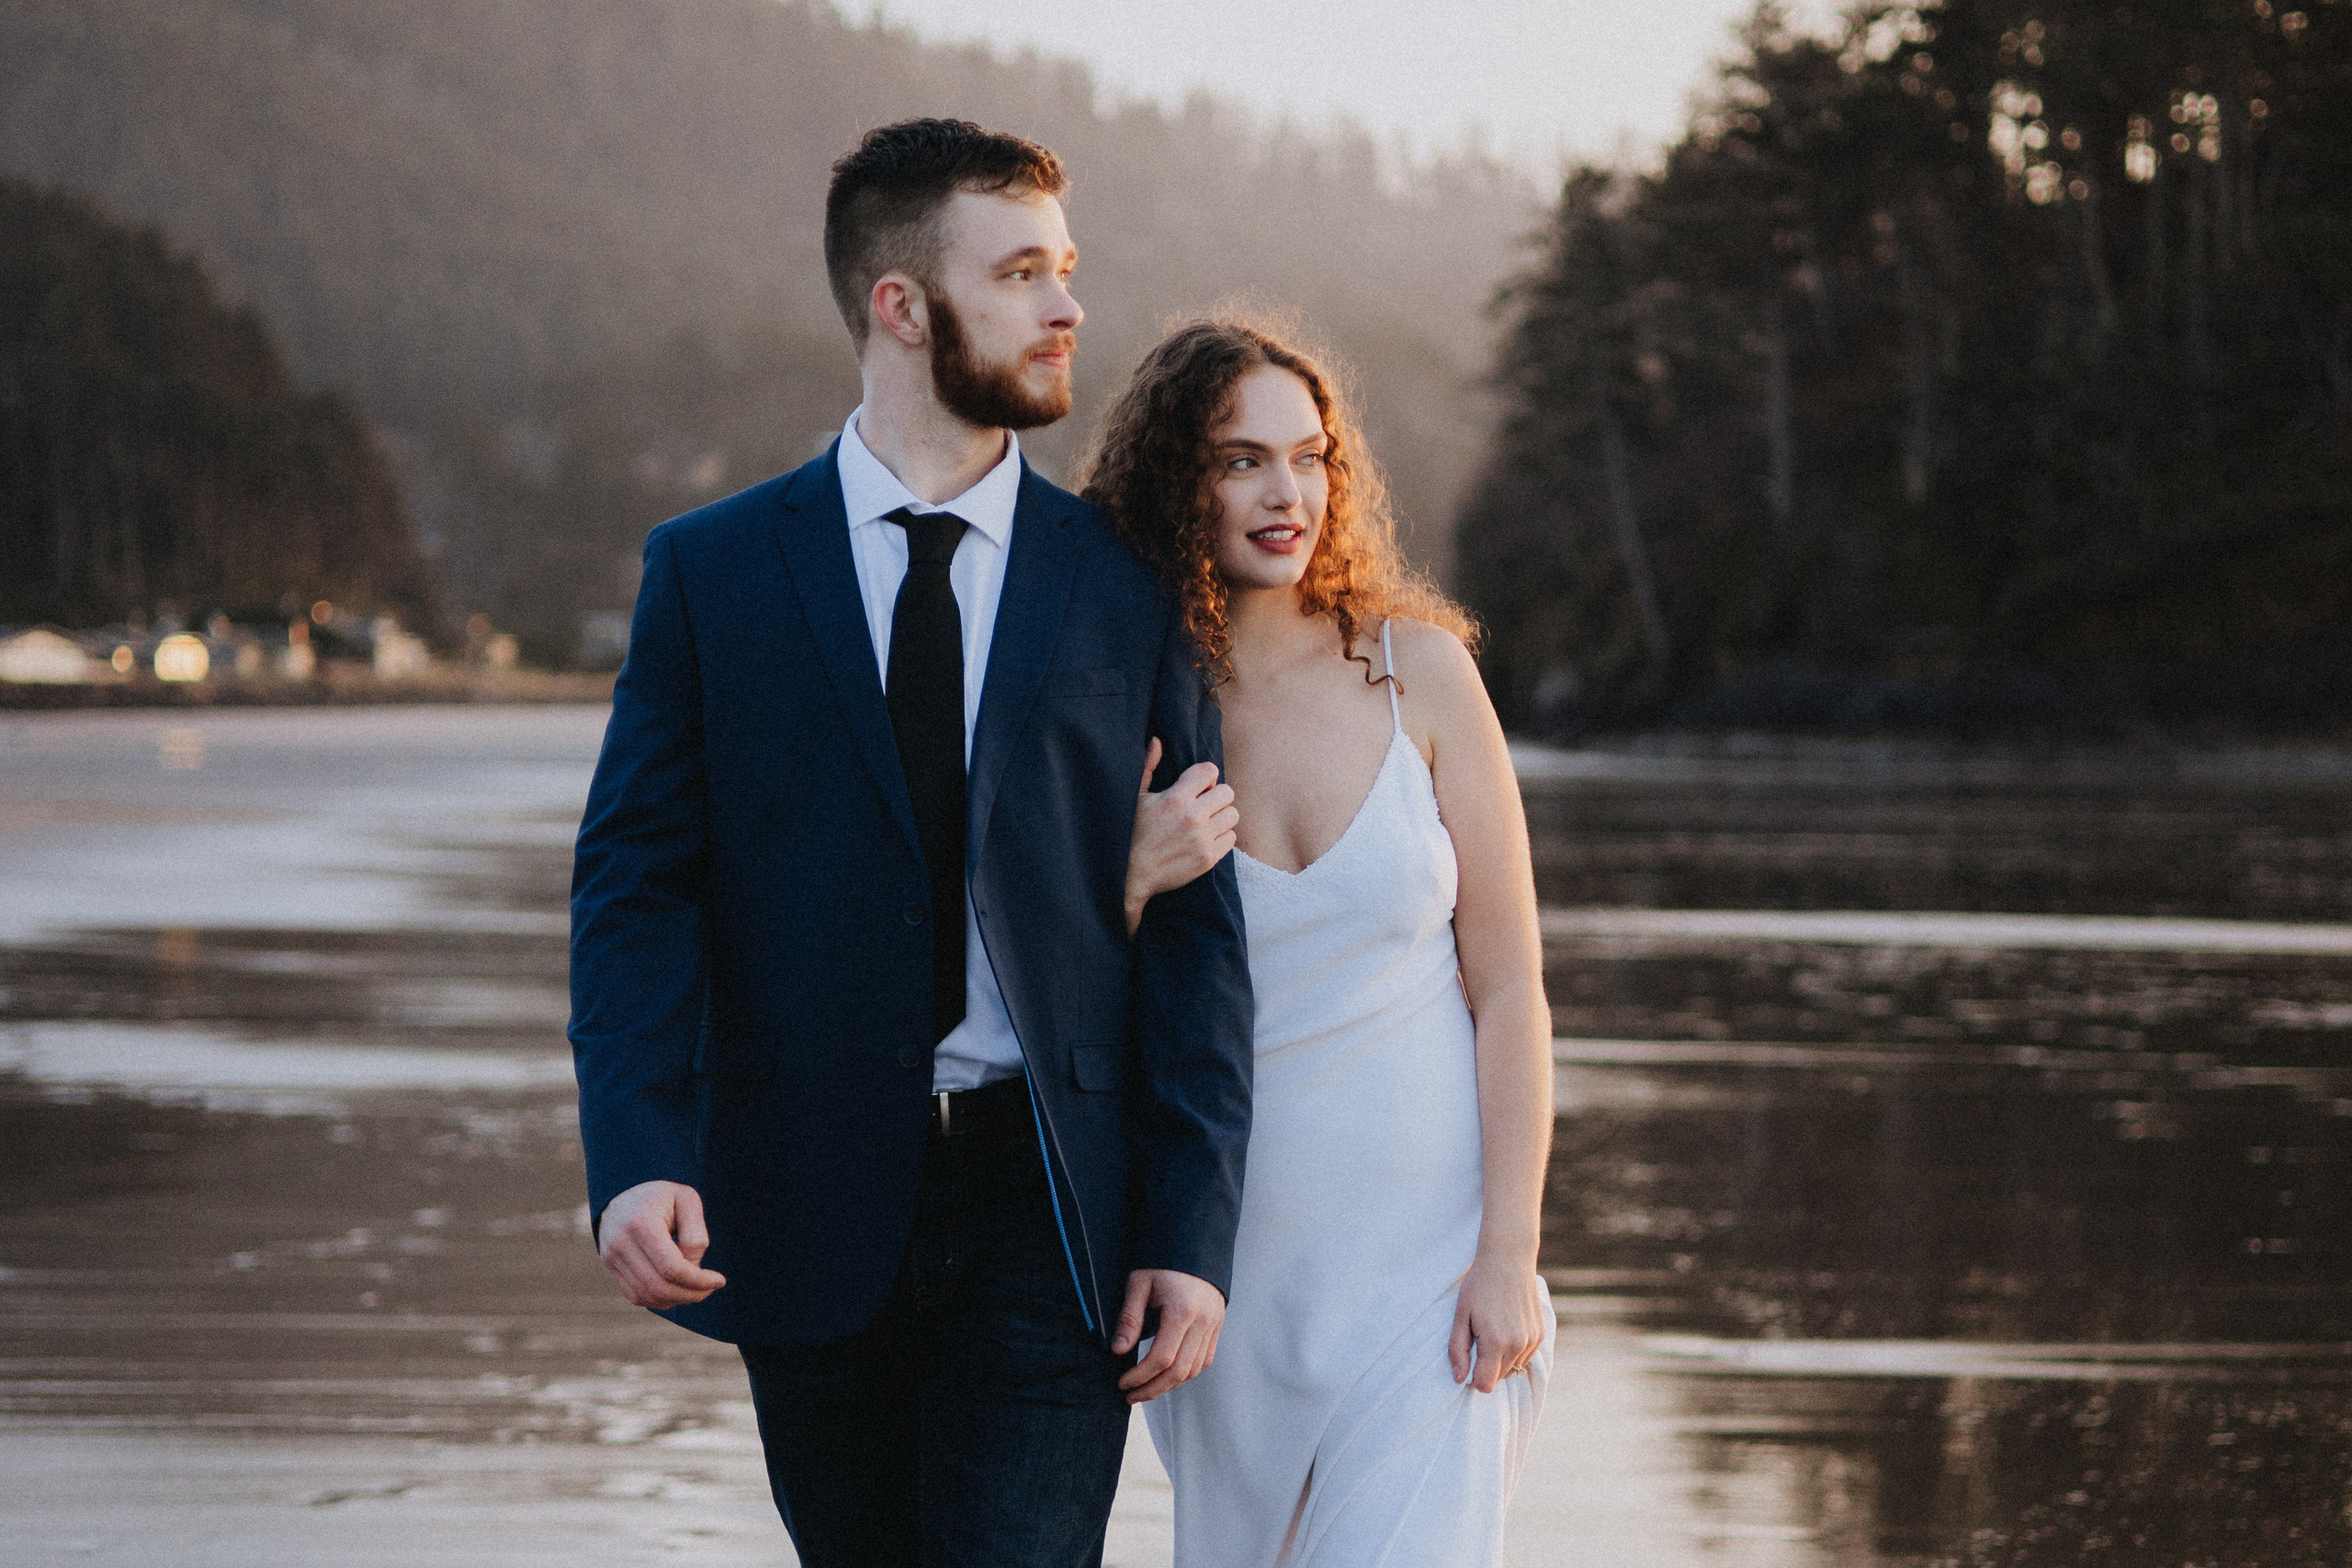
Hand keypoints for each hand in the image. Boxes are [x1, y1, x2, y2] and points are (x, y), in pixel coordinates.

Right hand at [598, 1180, 726, 1308]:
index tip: (720, 1280)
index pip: (672, 1269)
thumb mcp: (687, 1200)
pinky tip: (677, 1289)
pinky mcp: (610, 1266)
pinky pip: (636, 1296)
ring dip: (677, 1299)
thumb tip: (693, 1268)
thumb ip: (695, 1234)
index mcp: (642, 1224)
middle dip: (691, 1294)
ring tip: (696, 1288)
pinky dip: (659, 1300)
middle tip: (710, 1289)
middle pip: (659, 1287)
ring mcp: (612, 1257)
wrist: (623, 1189)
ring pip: (647, 1296)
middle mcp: (621, 1244)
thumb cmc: (663, 1194)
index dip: (699, 1281)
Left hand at [1112, 1268, 1224, 1403]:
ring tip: (1146, 1390)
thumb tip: (1118, 1351)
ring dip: (1169, 1385)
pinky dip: (1186, 1373)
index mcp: (1183, 1310)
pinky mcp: (1217, 1325)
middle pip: (1180, 1371)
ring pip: (1194, 1369)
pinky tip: (1168, 1376)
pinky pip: (1205, 1359)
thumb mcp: (1139, 1283)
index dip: (1141, 1376)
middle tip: (1131, 1396)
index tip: (1122, 1383)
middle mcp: (1203, 1320)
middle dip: (1153, 1389)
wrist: (1194, 1242)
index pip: (1162, 1357)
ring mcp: (1213, 1324)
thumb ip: (1129, 1318)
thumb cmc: (1163, 1260)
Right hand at [1125, 738, 1237, 935]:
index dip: (1205, 777)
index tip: (1197, 786)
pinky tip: (1205, 839)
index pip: (1210, 771)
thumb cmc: (1130, 833)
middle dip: (1216, 796)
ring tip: (1205, 822)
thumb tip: (1157, 741)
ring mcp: (1202, 839)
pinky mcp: (1208, 859)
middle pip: (1227, 792)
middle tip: (1203, 805)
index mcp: (1174, 798)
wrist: (1130, 876)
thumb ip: (1149, 767)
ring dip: (1221, 816)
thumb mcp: (1136, 798)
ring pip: (1233, 815)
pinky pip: (1231, 838)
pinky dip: (1222, 837)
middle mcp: (1191, 817)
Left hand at [1448, 1251, 1546, 1392]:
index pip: (1486, 1385)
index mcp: (1495, 1342)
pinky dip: (1514, 1351)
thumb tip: (1459, 1379)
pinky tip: (1506, 1328)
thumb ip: (1458, 1350)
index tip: (1468, 1360)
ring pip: (1513, 1369)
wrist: (1508, 1259)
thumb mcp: (1461, 1315)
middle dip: (1486, 1367)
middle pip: (1499, 1378)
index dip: (1473, 1377)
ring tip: (1493, 1330)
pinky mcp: (1540, 1334)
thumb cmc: (1479, 1285)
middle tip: (1478, 1338)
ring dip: (1501, 1359)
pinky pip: (1524, 1357)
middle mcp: (1518, 1345)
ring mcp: (1532, 1340)